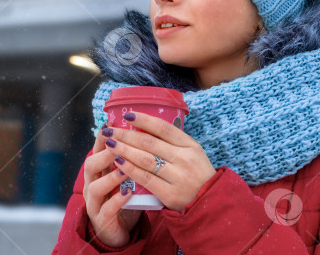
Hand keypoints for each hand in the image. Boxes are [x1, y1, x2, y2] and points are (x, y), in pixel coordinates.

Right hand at [83, 122, 142, 247]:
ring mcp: (95, 203)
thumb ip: (131, 159)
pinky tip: (129, 193)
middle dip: (104, 154)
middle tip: (117, 145)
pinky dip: (117, 200)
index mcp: (99, 172)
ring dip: (110, 177)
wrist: (119, 231)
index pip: (97, 150)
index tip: (112, 123)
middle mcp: (92, 185)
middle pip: (90, 165)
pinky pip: (106, 209)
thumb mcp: (127, 177)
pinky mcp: (102, 220)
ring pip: (95, 187)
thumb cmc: (125, 198)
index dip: (103, 137)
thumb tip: (147, 134)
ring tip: (125, 169)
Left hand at [102, 111, 216, 211]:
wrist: (209, 202)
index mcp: (190, 145)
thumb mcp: (193, 153)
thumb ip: (174, 142)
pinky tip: (118, 162)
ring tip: (110, 144)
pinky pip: (145, 178)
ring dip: (124, 150)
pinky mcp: (169, 194)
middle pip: (150, 143)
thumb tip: (145, 128)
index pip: (163, 128)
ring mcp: (177, 176)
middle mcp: (184, 158)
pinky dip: (130, 169)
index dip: (144, 120)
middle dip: (126, 135)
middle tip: (110, 130)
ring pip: (145, 159)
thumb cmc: (198, 174)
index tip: (127, 115)